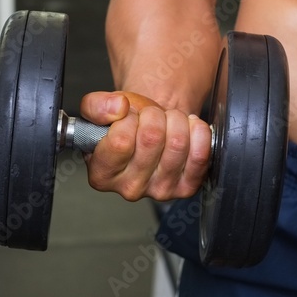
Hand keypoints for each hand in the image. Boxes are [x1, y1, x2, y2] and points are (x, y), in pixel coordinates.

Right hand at [79, 90, 211, 202]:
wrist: (151, 130)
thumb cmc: (125, 123)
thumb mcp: (99, 109)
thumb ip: (96, 106)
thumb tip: (119, 108)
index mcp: (102, 174)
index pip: (120, 141)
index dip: (128, 118)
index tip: (129, 117)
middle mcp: (130, 189)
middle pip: (152, 138)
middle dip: (153, 115)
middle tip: (150, 117)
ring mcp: (160, 191)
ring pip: (177, 143)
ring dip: (176, 120)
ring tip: (167, 122)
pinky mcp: (186, 188)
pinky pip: (200, 154)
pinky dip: (198, 131)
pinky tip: (187, 129)